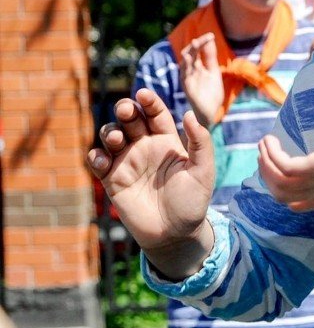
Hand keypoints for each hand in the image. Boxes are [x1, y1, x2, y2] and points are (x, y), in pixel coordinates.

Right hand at [85, 88, 214, 254]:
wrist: (176, 233)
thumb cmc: (193, 201)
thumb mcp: (203, 170)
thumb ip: (200, 142)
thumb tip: (189, 114)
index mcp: (167, 141)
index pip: (155, 114)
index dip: (149, 102)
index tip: (143, 94)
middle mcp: (145, 147)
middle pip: (129, 120)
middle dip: (125, 110)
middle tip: (127, 110)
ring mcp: (127, 162)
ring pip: (110, 136)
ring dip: (110, 131)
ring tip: (116, 139)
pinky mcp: (112, 180)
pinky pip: (98, 161)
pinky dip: (96, 156)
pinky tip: (103, 161)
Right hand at [179, 32, 223, 128]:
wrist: (210, 113)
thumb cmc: (211, 93)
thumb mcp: (214, 72)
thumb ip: (210, 57)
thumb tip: (210, 38)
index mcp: (197, 67)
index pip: (197, 51)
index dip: (202, 42)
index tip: (211, 35)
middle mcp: (190, 72)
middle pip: (190, 54)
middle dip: (196, 45)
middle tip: (204, 38)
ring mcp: (187, 79)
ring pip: (185, 62)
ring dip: (190, 52)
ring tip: (195, 42)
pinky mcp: (186, 87)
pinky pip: (184, 74)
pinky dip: (185, 66)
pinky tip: (188, 58)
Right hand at [258, 136, 313, 210]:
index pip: (302, 205)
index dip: (288, 198)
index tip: (282, 188)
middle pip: (282, 195)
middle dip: (269, 176)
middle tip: (265, 157)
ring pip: (276, 182)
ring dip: (265, 162)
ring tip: (263, 144)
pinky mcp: (313, 168)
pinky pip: (281, 166)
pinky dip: (271, 154)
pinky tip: (270, 140)